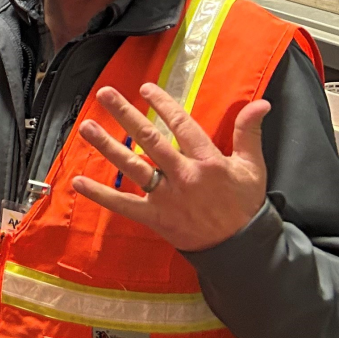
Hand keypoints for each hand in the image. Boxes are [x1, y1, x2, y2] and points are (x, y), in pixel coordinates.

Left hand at [73, 82, 269, 251]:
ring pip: (133, 167)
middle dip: (126, 114)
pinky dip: (100, 194)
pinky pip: (123, 205)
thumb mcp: (253, 168)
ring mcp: (166, 198)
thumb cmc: (245, 205)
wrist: (240, 249)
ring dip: (108, 146)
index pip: (181, 125)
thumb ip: (249, 133)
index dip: (163, 104)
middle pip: (150, 140)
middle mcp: (183, 177)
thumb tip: (260, 103)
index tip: (145, 88)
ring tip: (86, 127)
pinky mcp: (155, 217)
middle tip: (105, 93)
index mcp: (207, 162)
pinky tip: (78, 181)